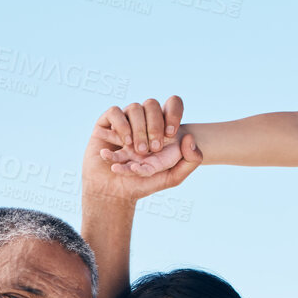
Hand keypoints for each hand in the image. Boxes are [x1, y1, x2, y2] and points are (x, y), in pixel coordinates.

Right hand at [82, 114, 201, 211]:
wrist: (115, 193)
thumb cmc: (144, 184)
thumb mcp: (173, 177)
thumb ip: (191, 161)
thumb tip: (189, 136)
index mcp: (161, 127)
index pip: (172, 104)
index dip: (174, 113)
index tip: (171, 134)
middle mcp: (143, 120)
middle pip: (152, 104)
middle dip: (155, 126)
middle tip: (155, 149)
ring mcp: (125, 121)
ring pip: (135, 107)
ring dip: (139, 130)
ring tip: (138, 151)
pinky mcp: (106, 124)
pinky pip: (115, 112)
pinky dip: (121, 127)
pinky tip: (123, 144)